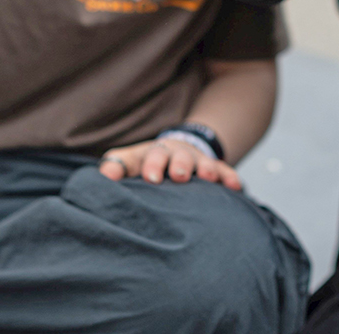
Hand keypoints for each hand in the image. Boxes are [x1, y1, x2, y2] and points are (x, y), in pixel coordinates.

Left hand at [98, 137, 241, 189]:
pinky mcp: (215, 168)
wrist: (177, 150)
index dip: (150, 165)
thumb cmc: (148, 164)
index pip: (149, 156)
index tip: (151, 178)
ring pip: (202, 162)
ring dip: (206, 169)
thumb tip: (104, 175)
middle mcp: (175, 154)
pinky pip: (225, 171)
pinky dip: (229, 178)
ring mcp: (197, 161)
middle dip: (179, 164)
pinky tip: (234, 187)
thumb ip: (116, 167)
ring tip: (208, 178)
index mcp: (152, 154)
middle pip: (177, 156)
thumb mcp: (131, 162)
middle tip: (179, 176)